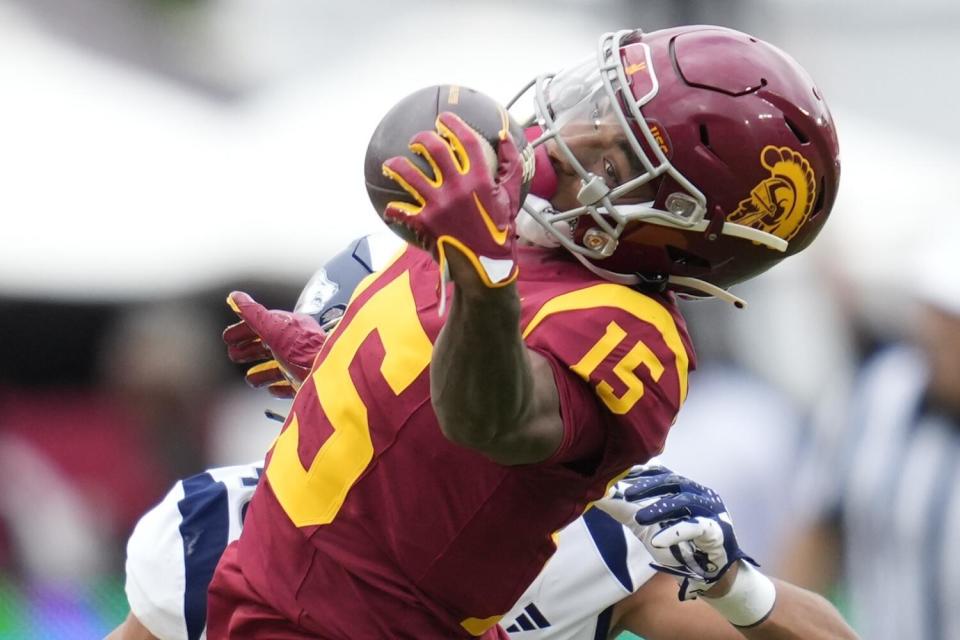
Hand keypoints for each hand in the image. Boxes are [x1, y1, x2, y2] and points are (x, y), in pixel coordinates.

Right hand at [224, 291, 326, 397]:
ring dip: (262, 371)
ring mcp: (304, 364)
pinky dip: (279, 386)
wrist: (333, 378)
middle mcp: (298, 344)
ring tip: (249, 378)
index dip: (243, 331)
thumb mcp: (275, 330)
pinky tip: (272, 390)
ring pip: (279, 366)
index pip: (262, 325)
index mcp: (290, 327)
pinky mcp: (308, 384)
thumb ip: (254, 314)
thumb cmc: (305, 352)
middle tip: (234, 355)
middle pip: (270, 345)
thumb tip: (235, 296)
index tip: (227, 338)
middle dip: (250, 350)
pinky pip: (292, 384)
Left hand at [381, 111, 524, 288]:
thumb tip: (503, 136)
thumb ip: (510, 165)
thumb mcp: (512, 197)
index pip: (465, 141)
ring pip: (408, 175)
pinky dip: (394, 209)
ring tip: (392, 164)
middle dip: (420, 139)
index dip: (453, 124)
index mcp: (480, 179)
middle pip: (433, 149)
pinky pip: (401, 210)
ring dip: (396, 165)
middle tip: (416, 141)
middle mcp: (457, 187)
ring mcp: (439, 204)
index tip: (443, 119)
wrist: (486, 266)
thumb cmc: (500, 232)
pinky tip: (392, 208)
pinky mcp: (425, 222)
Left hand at [595, 466, 756, 600]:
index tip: (621, 475)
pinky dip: (675, 532)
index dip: (643, 473)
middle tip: (626, 493)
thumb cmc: (679, 545)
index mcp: (684, 489)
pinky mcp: (716, 531)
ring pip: (685, 501)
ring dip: (660, 508)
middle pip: (673, 481)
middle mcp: (699, 494)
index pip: (663, 473)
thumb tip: (597, 496)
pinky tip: (657, 541)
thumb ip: (625, 510)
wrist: (709, 574)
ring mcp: (710, 511)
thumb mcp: (646, 526)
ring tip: (639, 518)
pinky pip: (695, 528)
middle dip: (649, 485)